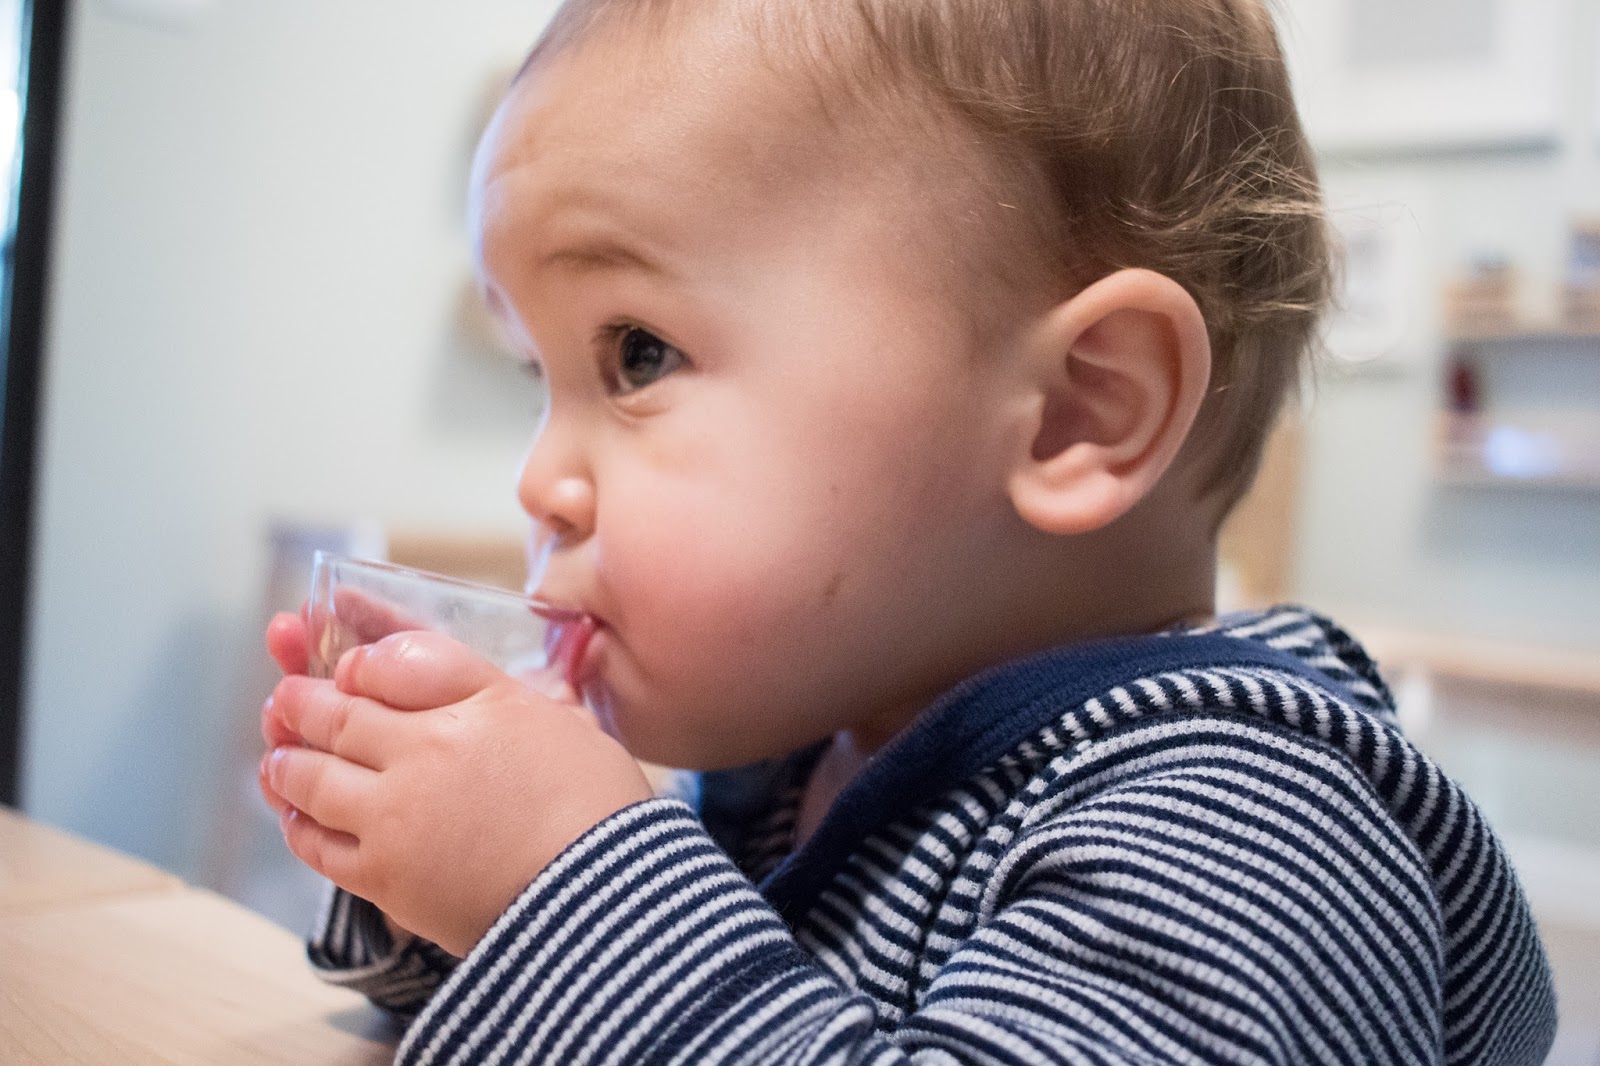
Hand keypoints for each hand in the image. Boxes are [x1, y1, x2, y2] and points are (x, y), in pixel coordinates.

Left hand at [260, 629, 653, 956]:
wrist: (598, 901)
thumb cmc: (598, 810)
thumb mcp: (564, 722)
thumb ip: (508, 695)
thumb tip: (471, 679)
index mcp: (473, 706)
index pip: (394, 661)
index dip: (360, 658)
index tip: (349, 665)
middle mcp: (422, 752)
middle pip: (339, 715)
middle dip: (303, 701)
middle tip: (286, 697)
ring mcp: (394, 816)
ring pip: (312, 776)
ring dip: (287, 760)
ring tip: (279, 755)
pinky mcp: (382, 876)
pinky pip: (317, 843)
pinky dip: (297, 822)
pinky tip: (295, 814)